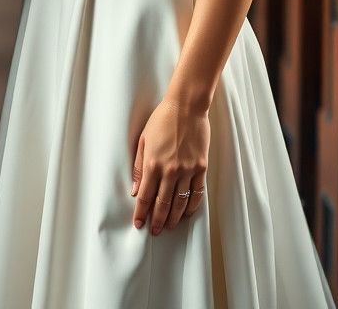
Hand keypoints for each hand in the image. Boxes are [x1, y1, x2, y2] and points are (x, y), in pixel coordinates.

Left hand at [131, 98, 208, 233]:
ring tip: (169, 226)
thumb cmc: (162, 119)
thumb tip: (136, 190)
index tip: (138, 224)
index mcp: (153, 163)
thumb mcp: (143, 140)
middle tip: (154, 231)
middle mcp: (170, 171)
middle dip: (157, 220)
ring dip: (173, 217)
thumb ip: (140, 167)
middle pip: (162, 203)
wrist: (186, 106)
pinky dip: (191, 206)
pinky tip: (186, 213)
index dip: (142, 212)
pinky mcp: (201, 167)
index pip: (146, 195)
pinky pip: (197, 193)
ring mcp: (187, 170)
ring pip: (180, 202)